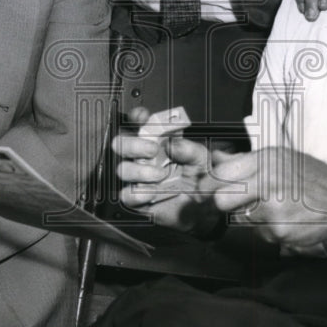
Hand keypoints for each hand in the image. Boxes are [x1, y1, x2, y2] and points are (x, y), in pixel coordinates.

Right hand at [112, 107, 223, 234]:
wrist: (204, 208)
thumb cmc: (201, 179)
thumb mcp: (202, 160)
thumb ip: (189, 149)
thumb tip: (173, 144)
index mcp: (159, 142)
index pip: (140, 124)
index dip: (137, 117)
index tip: (142, 117)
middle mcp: (145, 158)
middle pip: (122, 143)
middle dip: (133, 144)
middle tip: (152, 149)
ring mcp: (139, 178)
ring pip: (122, 169)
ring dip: (139, 171)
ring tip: (160, 175)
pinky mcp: (138, 199)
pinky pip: (127, 195)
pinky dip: (138, 193)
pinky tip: (152, 193)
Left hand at [205, 147, 326, 250]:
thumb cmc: (311, 177)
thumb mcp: (279, 157)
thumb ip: (244, 160)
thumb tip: (214, 158)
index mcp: (264, 159)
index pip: (219, 173)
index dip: (210, 185)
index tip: (208, 191)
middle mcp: (266, 181)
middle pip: (220, 199)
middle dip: (223, 204)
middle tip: (236, 204)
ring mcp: (272, 208)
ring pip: (240, 218)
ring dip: (252, 217)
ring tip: (276, 208)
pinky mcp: (278, 231)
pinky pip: (259, 234)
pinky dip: (269, 230)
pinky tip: (287, 220)